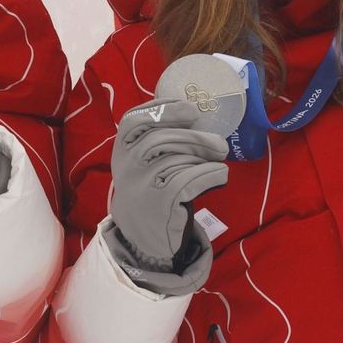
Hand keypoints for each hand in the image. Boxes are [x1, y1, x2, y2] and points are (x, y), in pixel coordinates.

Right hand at [107, 99, 227, 292]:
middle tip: (218, 143)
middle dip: (195, 137)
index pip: (134, 120)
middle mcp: (127, 165)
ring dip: (204, 156)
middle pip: (162, 138)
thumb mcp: (142, 159)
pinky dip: (210, 175)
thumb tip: (194, 110)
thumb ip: (157, 135)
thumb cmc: (150, 186)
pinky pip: (189, 181)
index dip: (163, 110)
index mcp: (123, 148)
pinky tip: (220, 175)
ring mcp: (142, 185)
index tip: (190, 108)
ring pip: (177, 160)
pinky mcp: (160, 204)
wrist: (142, 233)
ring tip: (218, 157)